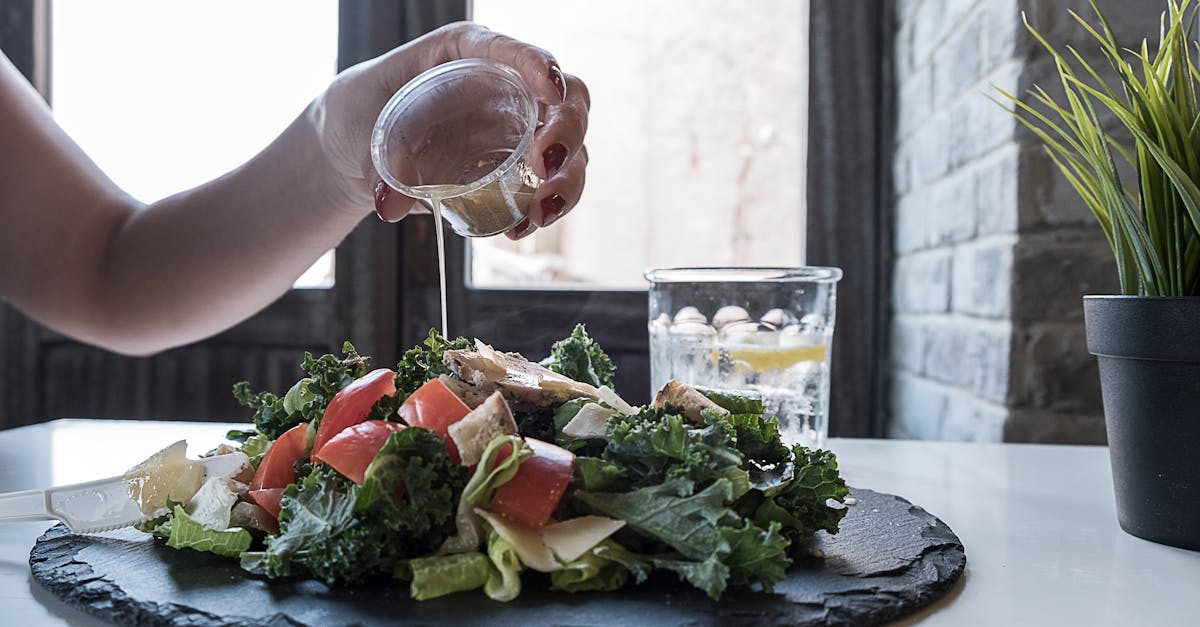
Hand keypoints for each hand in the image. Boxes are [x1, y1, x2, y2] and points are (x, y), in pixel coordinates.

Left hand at [313, 22, 589, 238]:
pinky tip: (520, 228)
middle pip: (566, 99)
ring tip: (540, 213)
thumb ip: (378, 161)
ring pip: (571, 148)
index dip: (538, 65)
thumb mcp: (361, 125)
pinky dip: (547, 208)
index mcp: (468, 54)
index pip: (513, 51)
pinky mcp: (519, 169)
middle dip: (567, 131)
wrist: (359, 149)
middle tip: (545, 166)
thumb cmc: (362, 114)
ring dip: (567, 181)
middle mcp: (507, 88)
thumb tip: (388, 205)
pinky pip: (551, 186)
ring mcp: (520, 130)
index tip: (550, 90)